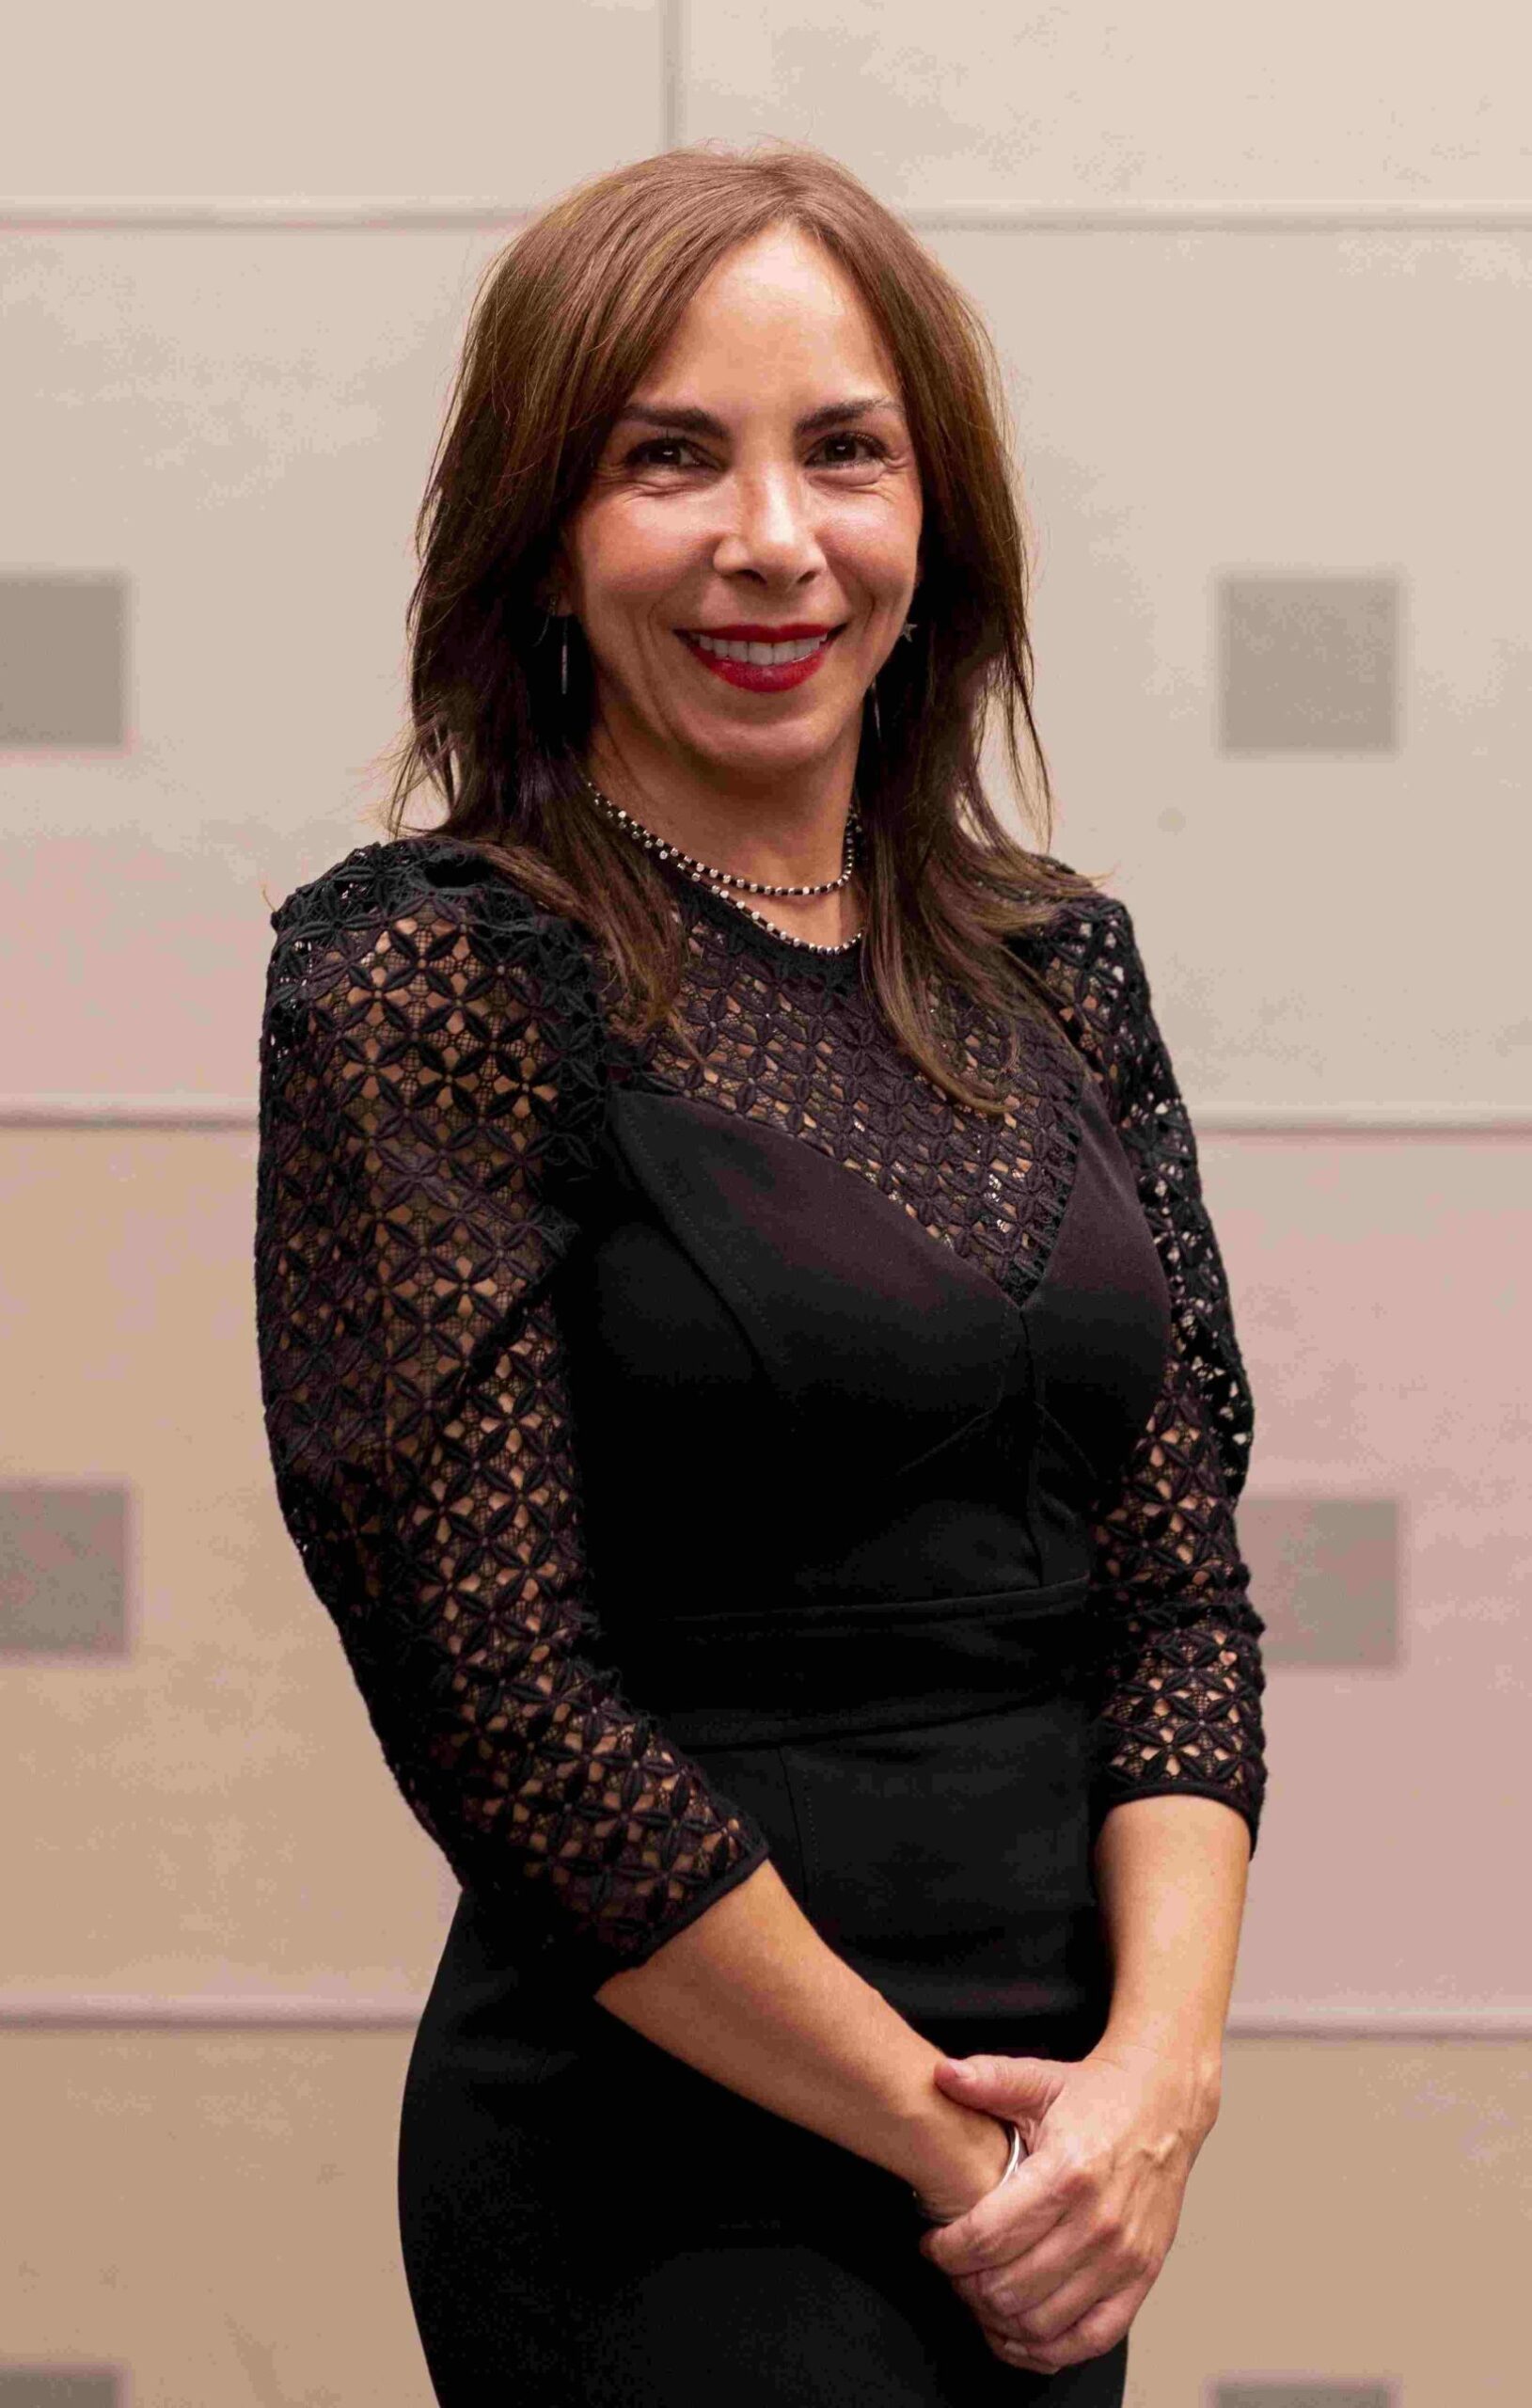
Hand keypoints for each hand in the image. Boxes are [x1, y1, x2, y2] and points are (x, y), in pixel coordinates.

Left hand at [916, 2040, 1219, 2375]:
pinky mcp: (1142, 2277)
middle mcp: (1098, 2222)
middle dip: (966, 2285)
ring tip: (978, 2294)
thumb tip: (941, 2075)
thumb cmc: (1096, 2095)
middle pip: (1009, 2287)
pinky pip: (1091, 2339)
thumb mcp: (1037, 2078)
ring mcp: (1123, 2256)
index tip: (932, 2243)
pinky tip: (1018, 2333)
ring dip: (998, 2319)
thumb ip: (986, 2080)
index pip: (988, 2237)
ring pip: (1043, 2321)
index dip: (947, 2250)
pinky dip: (1048, 2350)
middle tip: (953, 2269)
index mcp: (1067, 2172)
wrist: (1163, 2103)